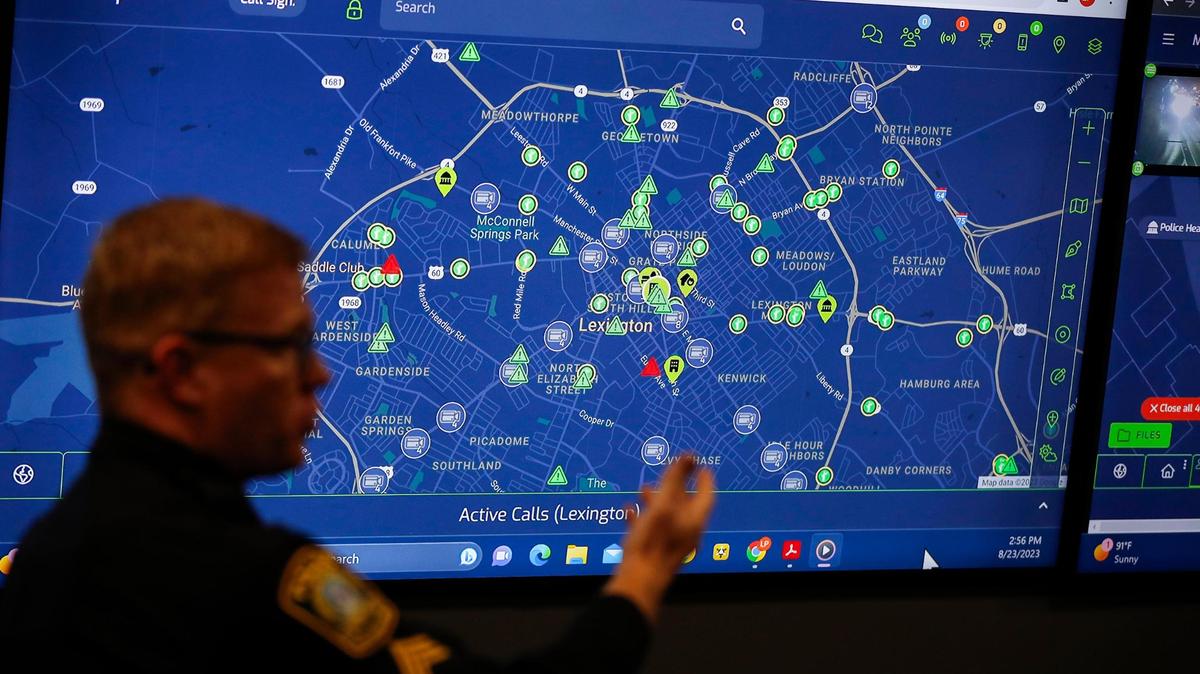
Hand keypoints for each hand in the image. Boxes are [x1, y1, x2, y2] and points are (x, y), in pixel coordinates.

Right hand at [603, 455, 715, 623]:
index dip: (705, 479)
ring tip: (645, 488)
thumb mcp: (663, 505)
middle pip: (686, 505)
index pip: (706, 495)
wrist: (637, 582)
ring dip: (657, 500)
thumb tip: (689, 456)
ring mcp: (670, 544)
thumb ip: (674, 480)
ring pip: (667, 517)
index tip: (702, 468)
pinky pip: (651, 530)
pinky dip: (643, 517)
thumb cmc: (652, 544)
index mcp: (694, 521)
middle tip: (673, 473)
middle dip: (677, 487)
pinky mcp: (653, 552)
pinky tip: (630, 511)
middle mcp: (686, 533)